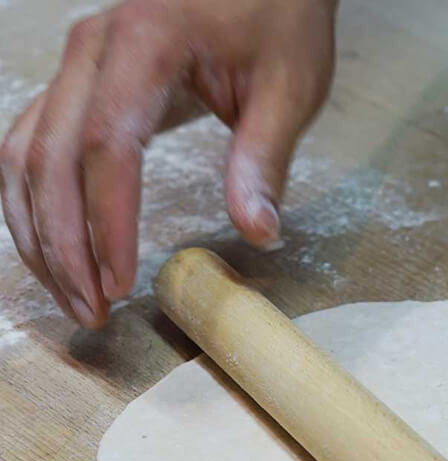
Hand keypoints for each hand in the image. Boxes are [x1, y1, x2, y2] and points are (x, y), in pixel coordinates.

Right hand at [0, 0, 335, 327]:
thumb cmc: (279, 16)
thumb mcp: (289, 88)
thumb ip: (263, 160)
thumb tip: (256, 233)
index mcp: (143, 43)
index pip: (107, 145)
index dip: (106, 221)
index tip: (120, 282)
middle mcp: (91, 49)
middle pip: (49, 157)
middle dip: (64, 244)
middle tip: (93, 312)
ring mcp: (76, 63)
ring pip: (24, 154)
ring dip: (39, 233)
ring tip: (74, 298)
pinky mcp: (78, 82)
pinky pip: (31, 145)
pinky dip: (36, 204)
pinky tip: (56, 252)